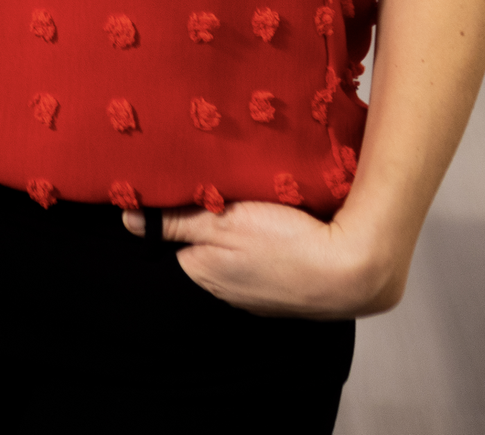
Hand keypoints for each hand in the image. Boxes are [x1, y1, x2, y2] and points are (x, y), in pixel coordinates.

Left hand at [123, 200, 405, 317]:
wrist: (357, 271)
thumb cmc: (288, 244)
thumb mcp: (221, 222)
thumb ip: (174, 221)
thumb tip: (127, 218)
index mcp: (204, 273)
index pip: (180, 235)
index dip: (191, 207)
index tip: (207, 188)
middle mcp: (229, 291)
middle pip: (212, 244)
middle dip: (222, 220)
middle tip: (242, 195)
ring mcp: (262, 297)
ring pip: (245, 253)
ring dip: (253, 231)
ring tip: (271, 209)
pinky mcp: (293, 293)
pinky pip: (275, 263)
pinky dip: (279, 245)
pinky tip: (293, 228)